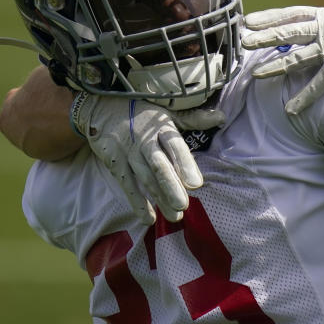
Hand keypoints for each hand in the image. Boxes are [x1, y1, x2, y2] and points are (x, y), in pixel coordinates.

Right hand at [72, 93, 224, 223]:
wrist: (101, 106)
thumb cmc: (142, 112)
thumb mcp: (167, 112)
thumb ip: (194, 119)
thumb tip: (222, 117)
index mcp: (161, 127)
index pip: (174, 145)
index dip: (184, 163)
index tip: (196, 183)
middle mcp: (144, 140)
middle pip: (158, 165)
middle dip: (170, 186)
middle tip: (183, 205)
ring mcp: (127, 152)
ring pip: (144, 178)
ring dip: (159, 198)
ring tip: (175, 216)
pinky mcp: (114, 163)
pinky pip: (126, 185)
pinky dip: (136, 202)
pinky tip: (149, 218)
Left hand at [242, 4, 323, 113]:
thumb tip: (320, 22)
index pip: (293, 14)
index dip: (270, 17)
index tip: (250, 20)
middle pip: (289, 32)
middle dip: (264, 37)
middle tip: (243, 41)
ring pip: (298, 57)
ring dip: (276, 66)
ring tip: (257, 74)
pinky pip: (320, 83)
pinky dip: (305, 97)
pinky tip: (292, 107)